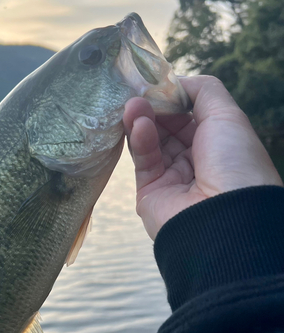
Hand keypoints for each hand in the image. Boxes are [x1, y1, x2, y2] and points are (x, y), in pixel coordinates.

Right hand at [123, 75, 282, 239]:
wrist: (222, 218)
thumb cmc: (233, 163)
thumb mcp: (227, 115)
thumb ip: (203, 91)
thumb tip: (178, 81)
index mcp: (217, 144)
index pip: (189, 116)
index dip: (173, 99)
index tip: (155, 83)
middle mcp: (195, 161)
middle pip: (167, 128)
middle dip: (154, 108)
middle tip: (137, 92)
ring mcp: (171, 178)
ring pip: (152, 143)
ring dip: (142, 121)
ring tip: (132, 106)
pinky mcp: (150, 192)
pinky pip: (144, 162)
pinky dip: (140, 142)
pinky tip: (138, 125)